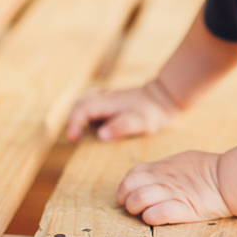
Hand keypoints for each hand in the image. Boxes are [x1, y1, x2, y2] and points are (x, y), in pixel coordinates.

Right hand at [65, 80, 180, 141]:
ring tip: (83, 135)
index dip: (74, 123)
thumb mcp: (140, 122)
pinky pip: (91, 108)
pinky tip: (96, 130)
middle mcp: (104, 97)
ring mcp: (106, 98)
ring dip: (80, 118)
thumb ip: (121, 127)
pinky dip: (88, 118)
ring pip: (84, 104)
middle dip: (73, 120)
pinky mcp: (109, 103)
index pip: (82, 108)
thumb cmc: (152, 112)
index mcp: (108, 101)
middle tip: (75, 138)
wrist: (163, 98)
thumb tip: (100, 135)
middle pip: (79, 103)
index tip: (73, 138)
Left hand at [117, 151, 232, 224]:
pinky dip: (151, 217)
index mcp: (162, 167)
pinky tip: (155, 218)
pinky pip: (157, 214)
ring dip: (136, 209)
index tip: (129, 195)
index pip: (132, 174)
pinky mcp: (184, 209)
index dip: (125, 186)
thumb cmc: (208, 170)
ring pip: (139, 199)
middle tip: (133, 207)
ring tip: (143, 213)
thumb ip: (163, 169)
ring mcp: (173, 193)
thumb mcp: (181, 161)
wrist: (230, 178)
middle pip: (130, 186)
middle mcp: (163, 179)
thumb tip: (147, 177)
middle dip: (126, 199)